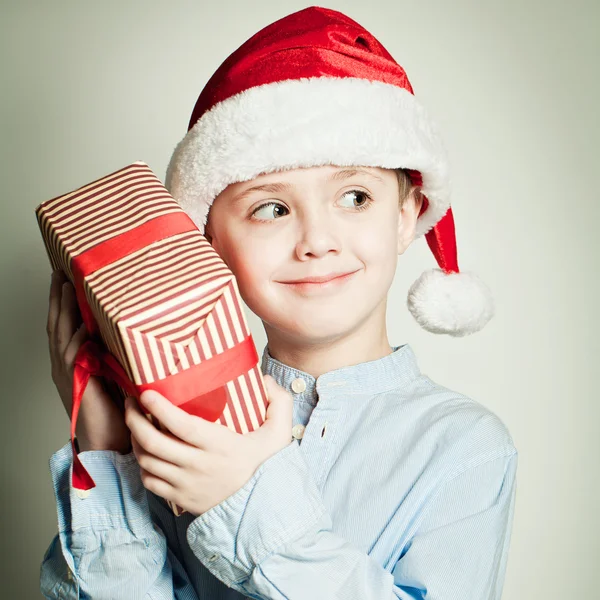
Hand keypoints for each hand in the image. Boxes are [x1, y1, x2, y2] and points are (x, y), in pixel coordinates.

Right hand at [47, 269, 130, 453]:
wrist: (110, 440)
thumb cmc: (118, 408)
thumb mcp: (118, 371)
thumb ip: (118, 352)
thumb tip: (133, 329)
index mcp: (75, 359)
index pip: (67, 324)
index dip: (65, 302)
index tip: (67, 277)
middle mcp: (66, 363)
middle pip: (58, 323)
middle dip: (59, 298)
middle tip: (60, 272)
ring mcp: (68, 373)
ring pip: (62, 335)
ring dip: (64, 311)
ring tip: (68, 287)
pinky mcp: (77, 384)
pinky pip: (73, 357)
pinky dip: (76, 340)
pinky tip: (82, 326)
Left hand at [124, 375, 292, 515]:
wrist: (262, 510)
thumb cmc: (266, 467)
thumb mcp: (279, 433)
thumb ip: (279, 402)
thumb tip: (263, 380)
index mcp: (219, 445)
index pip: (181, 424)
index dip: (159, 408)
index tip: (146, 393)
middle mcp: (198, 465)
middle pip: (153, 441)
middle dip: (134, 419)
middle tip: (131, 402)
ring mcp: (186, 484)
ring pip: (147, 461)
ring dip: (135, 440)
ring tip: (135, 422)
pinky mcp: (179, 499)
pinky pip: (149, 482)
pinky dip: (142, 464)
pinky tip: (145, 451)